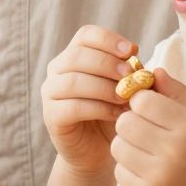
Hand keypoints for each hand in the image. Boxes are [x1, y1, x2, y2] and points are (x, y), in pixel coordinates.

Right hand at [42, 24, 140, 178]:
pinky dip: (98, 108)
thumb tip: (134, 52)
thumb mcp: (127, 89)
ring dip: (103, 87)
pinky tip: (116, 114)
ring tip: (125, 97)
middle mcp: (57, 70)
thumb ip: (132, 71)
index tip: (131, 50)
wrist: (99, 150)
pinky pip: (72, 107)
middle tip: (130, 75)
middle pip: (77, 55)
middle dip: (107, 63)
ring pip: (73, 81)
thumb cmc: (114, 113)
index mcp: (74, 55)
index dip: (108, 39)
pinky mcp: (51, 116)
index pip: (85, 35)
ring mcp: (50, 93)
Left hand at [111, 70, 185, 185]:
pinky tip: (147, 169)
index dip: (141, 101)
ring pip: (117, 145)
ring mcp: (159, 176)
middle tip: (145, 128)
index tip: (150, 108)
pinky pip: (119, 171)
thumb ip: (176, 91)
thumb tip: (150, 69)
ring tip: (145, 148)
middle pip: (124, 122)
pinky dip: (129, 168)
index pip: (142, 100)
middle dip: (131, 121)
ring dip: (127, 144)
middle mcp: (173, 151)